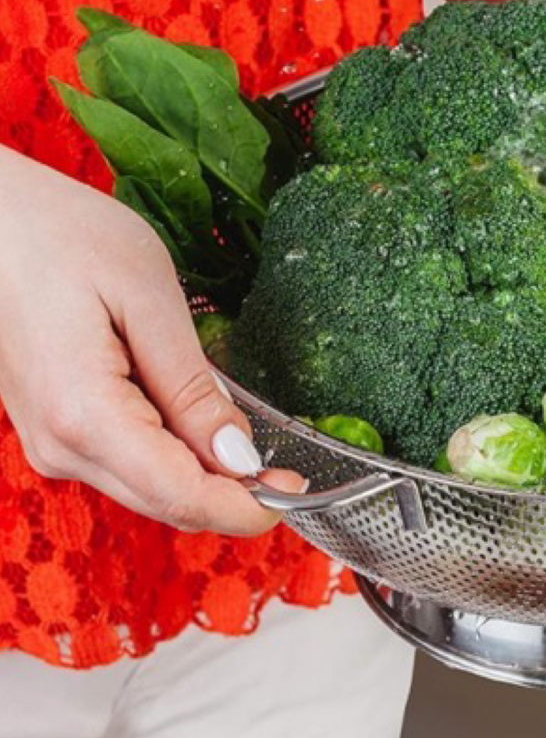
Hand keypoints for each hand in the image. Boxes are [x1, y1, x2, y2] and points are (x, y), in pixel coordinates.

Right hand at [0, 146, 303, 534]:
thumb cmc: (63, 238)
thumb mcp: (148, 299)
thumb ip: (191, 386)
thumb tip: (238, 456)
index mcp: (85, 416)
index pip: (179, 494)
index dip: (244, 506)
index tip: (296, 492)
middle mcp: (60, 446)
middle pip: (164, 502)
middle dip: (233, 499)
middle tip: (292, 474)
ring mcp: (52, 441)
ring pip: (146, 489)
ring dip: (206, 481)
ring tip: (258, 451)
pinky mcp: (56, 427)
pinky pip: (127, 463)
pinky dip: (174, 459)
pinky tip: (204, 429)